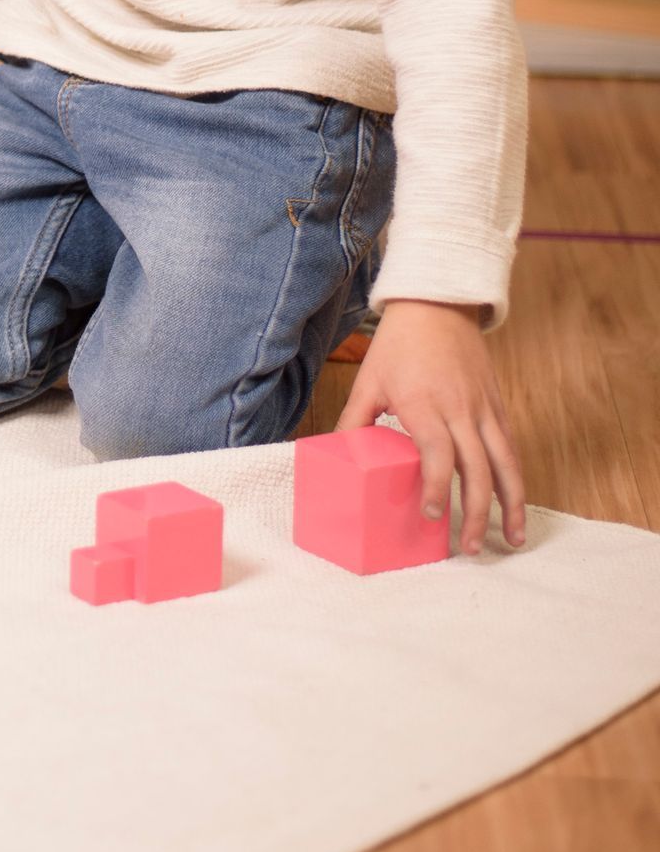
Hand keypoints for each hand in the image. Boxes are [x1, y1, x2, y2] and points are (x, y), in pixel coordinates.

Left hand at [337, 300, 526, 554]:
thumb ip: (354, 421)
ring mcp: (484, 408)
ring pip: (506, 462)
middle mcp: (460, 409)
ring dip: (512, 503)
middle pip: (478, 467)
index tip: (433, 514)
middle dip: (478, 511)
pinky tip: (515, 503)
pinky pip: (510, 447)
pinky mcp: (497, 405)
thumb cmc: (398, 345)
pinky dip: (515, 478)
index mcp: (424, 404)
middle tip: (472, 548)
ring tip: (514, 539)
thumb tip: (337, 458)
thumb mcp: (368, 380)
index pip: (439, 453)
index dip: (439, 486)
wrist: (437, 304)